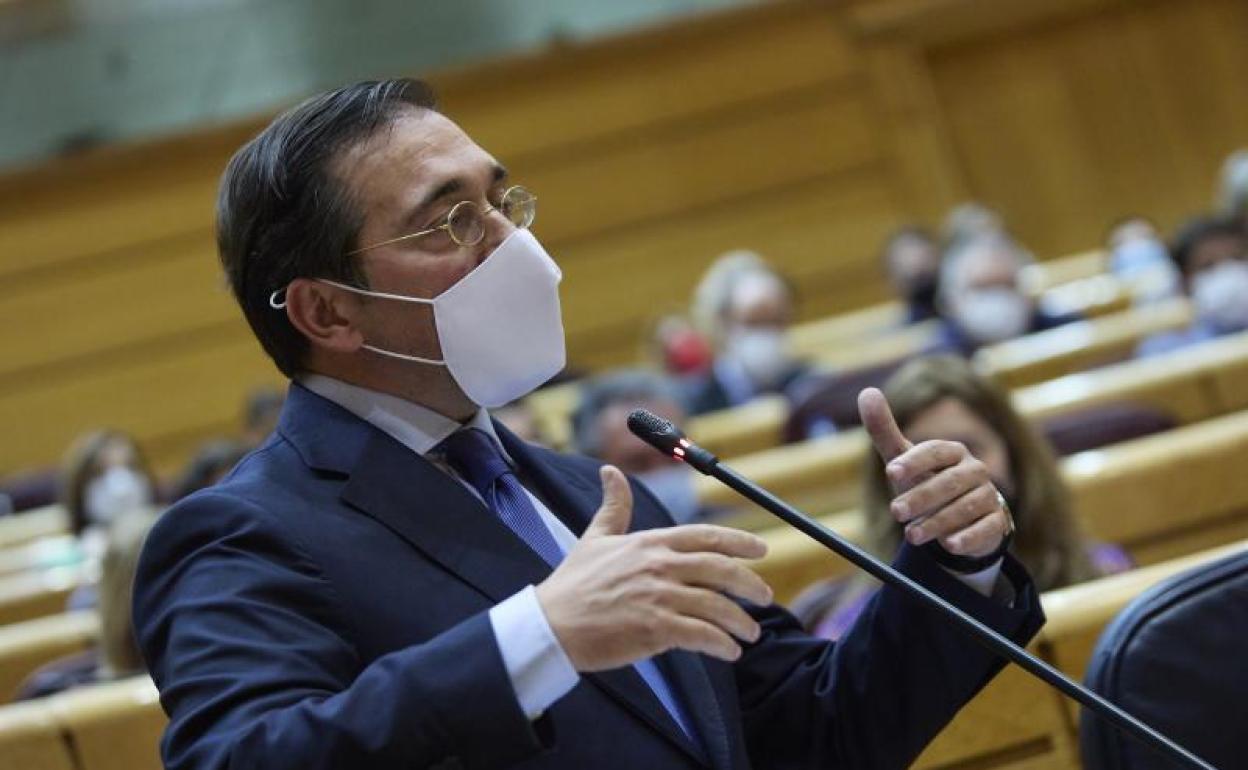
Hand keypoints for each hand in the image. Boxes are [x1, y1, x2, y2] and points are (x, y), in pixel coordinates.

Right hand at [535, 466, 772, 671]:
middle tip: (766, 597)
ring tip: (749, 634)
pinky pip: (701, 635)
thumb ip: (613, 507)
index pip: (706, 537)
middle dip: (751, 584)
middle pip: (721, 570)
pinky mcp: (655, 628)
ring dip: (740, 622)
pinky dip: (721, 644)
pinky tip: (729, 651)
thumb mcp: (595, 538)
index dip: (739, 542)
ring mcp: (659, 597)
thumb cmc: (572, 584)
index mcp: (650, 543)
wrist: (551, 625)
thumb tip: (611, 471)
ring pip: (716, 606)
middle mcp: (659, 566)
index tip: (762, 549)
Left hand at [857, 388, 1010, 558]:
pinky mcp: (997, 522)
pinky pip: (986, 528)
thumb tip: (867, 392)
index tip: (890, 472)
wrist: (959, 517)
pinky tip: (950, 544)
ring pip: (966, 507)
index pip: (936, 451)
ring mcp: (989, 496)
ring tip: (912, 535)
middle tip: (895, 512)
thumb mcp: (903, 460)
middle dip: (921, 497)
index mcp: (952, 452)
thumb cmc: (926, 482)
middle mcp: (975, 471)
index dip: (914, 461)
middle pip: (950, 482)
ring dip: (938, 522)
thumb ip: (884, 431)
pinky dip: (968, 537)